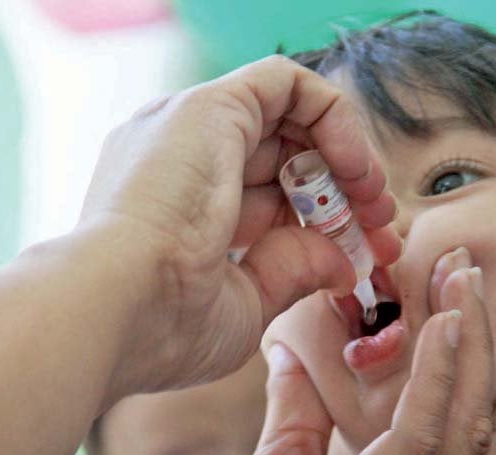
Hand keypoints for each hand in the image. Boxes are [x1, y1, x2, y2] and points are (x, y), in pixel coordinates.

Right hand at [79, 55, 400, 397]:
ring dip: (345, 158)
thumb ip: (292, 273)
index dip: (322, 224)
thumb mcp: (245, 305)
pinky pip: (288, 84)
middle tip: (381, 228)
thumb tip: (341, 262)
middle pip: (284, 160)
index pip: (267, 201)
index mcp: (180, 210)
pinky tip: (355, 170)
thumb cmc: (163, 327)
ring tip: (374, 202)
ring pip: (289, 120)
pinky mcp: (211, 107)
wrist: (114, 311)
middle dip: (343, 194)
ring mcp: (191, 129)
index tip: (363, 256)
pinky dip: (334, 117)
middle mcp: (183, 160)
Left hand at [131, 284, 495, 454]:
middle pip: (492, 431)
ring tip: (461, 278)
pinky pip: (414, 438)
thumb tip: (289, 352)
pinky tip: (436, 325)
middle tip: (477, 273)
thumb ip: (301, 414)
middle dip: (495, 344)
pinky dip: (434, 377)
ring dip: (468, 343)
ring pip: (462, 426)